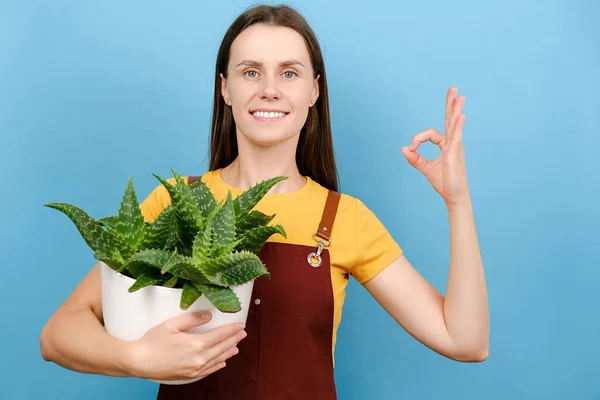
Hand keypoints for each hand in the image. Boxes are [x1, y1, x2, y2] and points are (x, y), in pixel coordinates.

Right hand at [124, 312, 246, 380]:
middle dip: (234, 339)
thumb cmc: (152, 341)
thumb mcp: (172, 324)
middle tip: (242, 333)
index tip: (241, 324)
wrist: (138, 361)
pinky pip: (209, 370)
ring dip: (228, 352)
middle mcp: (199, 359)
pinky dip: (218, 365)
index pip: (220, 335)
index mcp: (196, 344)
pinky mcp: (188, 376)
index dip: (232, 329)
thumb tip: (209, 315)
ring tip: (236, 346)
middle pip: (222, 347)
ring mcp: (194, 369)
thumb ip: (192, 319)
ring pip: (217, 359)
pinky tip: (222, 361)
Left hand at [401, 87, 469, 206]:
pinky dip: (457, 127)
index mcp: (446, 146)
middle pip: (450, 120)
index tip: (411, 150)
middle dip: (451, 104)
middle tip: (454, 89)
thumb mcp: (426, 168)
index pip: (430, 134)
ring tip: (460, 96)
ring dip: (456, 110)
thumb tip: (404, 148)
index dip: (417, 139)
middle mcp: (452, 143)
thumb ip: (415, 158)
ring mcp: (456, 148)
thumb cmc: (444, 183)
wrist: (454, 197)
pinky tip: (460, 117)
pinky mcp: (455, 155)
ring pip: (454, 125)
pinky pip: (456, 138)